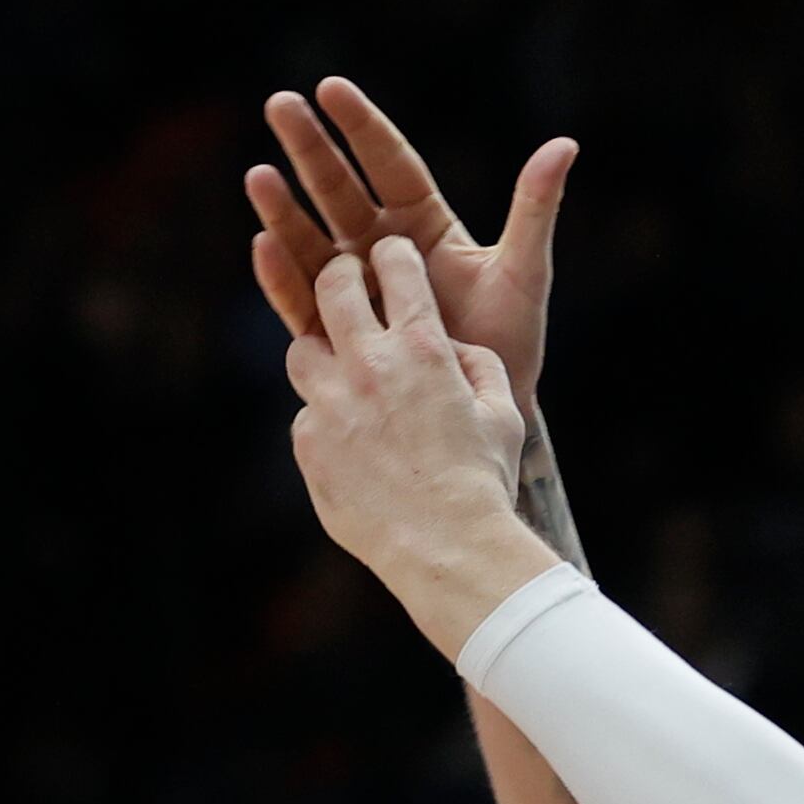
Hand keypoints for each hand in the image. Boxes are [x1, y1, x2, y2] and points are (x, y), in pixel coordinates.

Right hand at [250, 79, 575, 415]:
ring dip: (285, 210)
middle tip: (278, 106)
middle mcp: (381, 250)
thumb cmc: (510, 342)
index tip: (329, 88)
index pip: (387, 162)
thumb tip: (563, 145)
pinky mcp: (336, 335)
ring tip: (258, 177)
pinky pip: (304, 301)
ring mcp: (355, 292)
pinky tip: (264, 246)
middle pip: (339, 190)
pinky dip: (283, 276)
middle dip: (309, 149)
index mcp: (423, 224)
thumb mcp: (525, 272)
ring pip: (313, 240)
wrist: (484, 412)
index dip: (360, 126)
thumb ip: (535, 208)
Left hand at [283, 239, 540, 641]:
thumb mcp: (502, 412)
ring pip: (301, 350)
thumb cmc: (482, 480)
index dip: (391, 256)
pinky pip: (306, 417)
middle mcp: (369, 366)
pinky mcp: (308, 446)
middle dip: (338, 277)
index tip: (391, 260)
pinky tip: (347, 442)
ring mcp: (330, 406)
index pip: (396, 267)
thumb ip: (477, 367)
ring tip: (340, 370)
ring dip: (320, 351)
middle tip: (346, 284)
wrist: (444, 548)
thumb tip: (454, 350)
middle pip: (332, 287)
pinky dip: (323, 420)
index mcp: (423, 347)